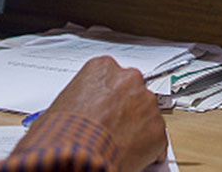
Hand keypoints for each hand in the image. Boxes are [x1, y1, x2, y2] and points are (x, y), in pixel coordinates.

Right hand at [23, 56, 165, 170]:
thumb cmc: (64, 131)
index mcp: (103, 67)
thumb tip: (82, 107)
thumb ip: (83, 95)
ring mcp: (146, 102)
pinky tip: (129, 154)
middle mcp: (129, 79)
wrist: (75, 154)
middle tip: (112, 125)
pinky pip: (156, 138)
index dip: (109, 94)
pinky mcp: (158, 128)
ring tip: (117, 142)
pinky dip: (147, 148)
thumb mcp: (64, 100)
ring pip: (147, 112)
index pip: (112, 76)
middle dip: (126, 107)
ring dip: (137, 125)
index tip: (106, 105)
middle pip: (133, 90)